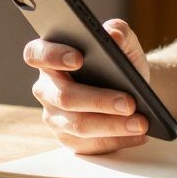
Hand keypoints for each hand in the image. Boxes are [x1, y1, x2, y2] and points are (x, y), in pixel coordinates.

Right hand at [24, 18, 150, 154]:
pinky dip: (117, 140)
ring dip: (113, 125)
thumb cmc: (120, 63)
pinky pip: (90, 145)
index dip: (53, 56)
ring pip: (79, 125)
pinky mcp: (69, 139)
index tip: (80, 58)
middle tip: (129, 102)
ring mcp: (54, 116)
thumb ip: (120, 32)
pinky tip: (137, 134)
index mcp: (50, 57)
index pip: (36, 54)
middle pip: (64, 97)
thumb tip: (113, 33)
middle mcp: (46, 88)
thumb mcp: (125, 44)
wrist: (131, 90)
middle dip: (99, 101)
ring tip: (140, 122)